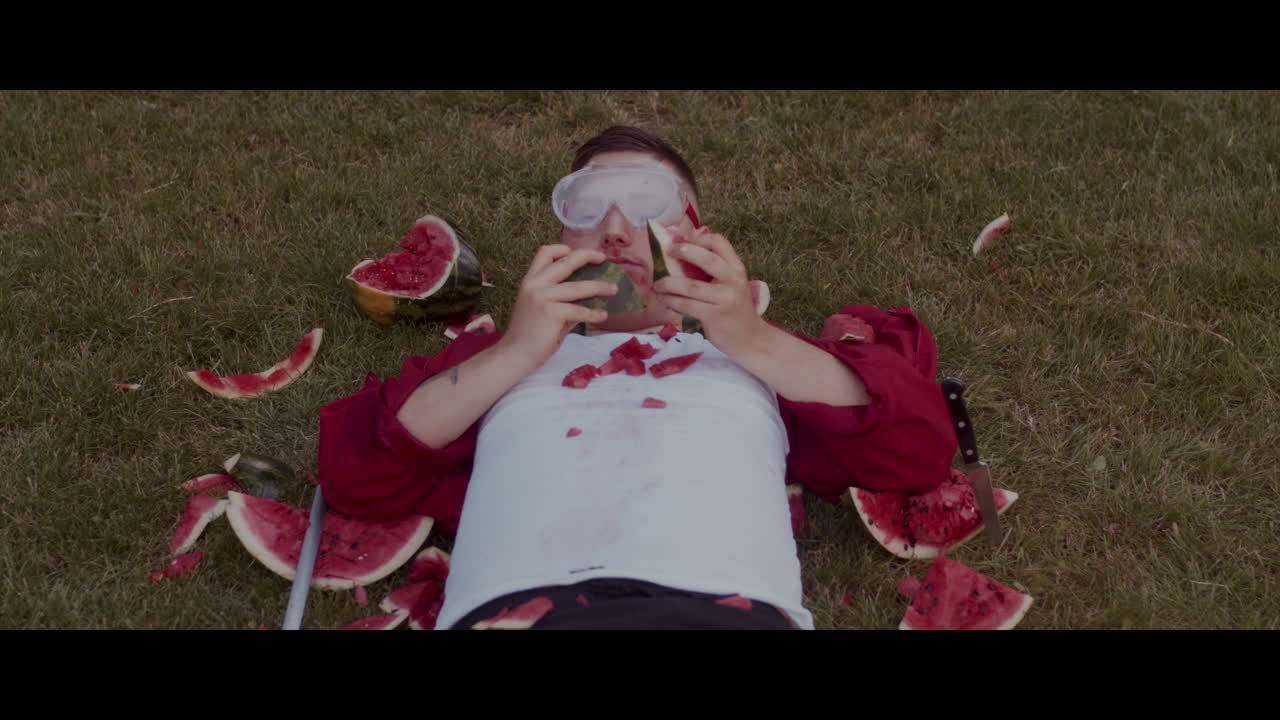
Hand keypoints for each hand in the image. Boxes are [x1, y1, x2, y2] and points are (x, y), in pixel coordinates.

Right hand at [497, 245, 617, 371]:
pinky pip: (580, 310)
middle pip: (566, 261)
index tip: (576, 253)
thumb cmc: (529, 333)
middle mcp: (535, 284)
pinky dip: (594, 313)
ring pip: (579, 287)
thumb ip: (561, 299)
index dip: (562, 249)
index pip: (545, 253)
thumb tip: (589, 294)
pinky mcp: (552, 313)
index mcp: (531, 280)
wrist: (515, 354)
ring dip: (600, 287)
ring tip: (614, 289)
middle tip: (604, 259)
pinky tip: (603, 315)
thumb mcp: (541, 308)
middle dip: (588, 255)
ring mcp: (543, 297)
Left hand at [651, 226, 764, 355]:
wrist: (750, 338)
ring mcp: (724, 298)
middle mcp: (733, 280)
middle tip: (667, 252)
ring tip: (657, 285)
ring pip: (690, 285)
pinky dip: (671, 301)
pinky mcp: (713, 316)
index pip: (720, 243)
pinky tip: (664, 299)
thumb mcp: (732, 285)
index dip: (700, 238)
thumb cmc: (735, 309)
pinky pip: (686, 305)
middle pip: (706, 258)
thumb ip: (715, 270)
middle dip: (683, 251)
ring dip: (668, 283)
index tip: (684, 241)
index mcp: (737, 268)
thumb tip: (683, 253)